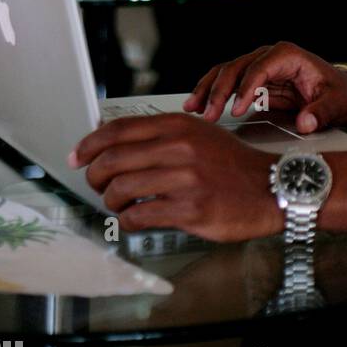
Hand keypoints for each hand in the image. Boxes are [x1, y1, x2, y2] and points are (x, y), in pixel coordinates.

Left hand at [69, 113, 282, 241]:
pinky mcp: (189, 209)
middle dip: (94, 177)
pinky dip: (127, 221)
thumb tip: (115, 141)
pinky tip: (134, 219)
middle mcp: (178, 147)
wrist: (269, 186)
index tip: (78, 156)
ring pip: (120, 190)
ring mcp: (183, 179)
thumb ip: (161, 134)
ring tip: (119, 205)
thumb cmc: (231, 164)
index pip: (118, 130)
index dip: (89, 144)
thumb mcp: (198, 133)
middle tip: (96, 185)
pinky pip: (138, 217)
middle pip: (112, 160)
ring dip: (111, 201)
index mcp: (178, 125)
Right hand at [183, 43, 346, 132]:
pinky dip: (212, 92)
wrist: (339, 90)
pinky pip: (227, 82)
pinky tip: (199, 104)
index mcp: (288, 55)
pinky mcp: (253, 78)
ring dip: (208, 89)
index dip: (245, 87)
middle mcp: (269, 55)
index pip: (259, 68)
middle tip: (209, 114)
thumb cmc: (337, 93)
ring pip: (226, 72)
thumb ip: (321, 112)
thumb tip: (306, 122)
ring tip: (193, 108)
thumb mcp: (335, 103)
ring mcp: (259, 65)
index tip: (235, 109)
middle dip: (220, 90)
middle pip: (237, 67)